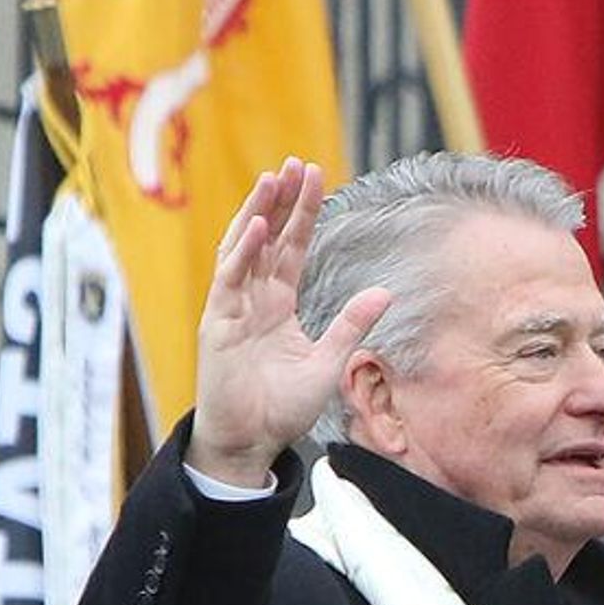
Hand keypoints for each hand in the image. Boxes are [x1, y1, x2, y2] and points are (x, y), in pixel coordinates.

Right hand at [188, 159, 387, 489]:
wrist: (251, 441)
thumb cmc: (283, 408)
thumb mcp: (328, 362)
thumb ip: (351, 325)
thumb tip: (384, 292)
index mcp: (279, 304)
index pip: (293, 247)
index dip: (304, 214)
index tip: (316, 178)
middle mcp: (254, 298)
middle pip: (269, 238)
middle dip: (283, 201)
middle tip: (297, 163)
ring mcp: (233, 307)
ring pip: (245, 248)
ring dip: (258, 212)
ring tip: (274, 178)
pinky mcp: (219, 323)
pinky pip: (230, 279)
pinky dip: (243, 251)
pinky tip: (258, 225)